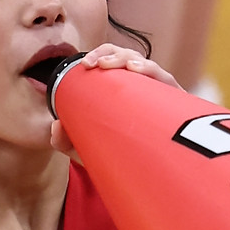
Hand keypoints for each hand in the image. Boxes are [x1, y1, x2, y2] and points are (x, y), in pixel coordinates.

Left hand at [51, 45, 178, 156]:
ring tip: (113, 66)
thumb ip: (66, 139)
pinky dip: (150, 70)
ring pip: (144, 64)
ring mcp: (157, 92)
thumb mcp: (87, 147)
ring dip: (127, 59)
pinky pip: (165, 79)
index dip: (100, 55)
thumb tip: (55, 125)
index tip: (86, 65)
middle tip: (97, 64)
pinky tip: (136, 70)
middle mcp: (139, 87)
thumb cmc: (119, 153)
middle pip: (127, 56)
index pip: (112, 60)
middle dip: (110, 54)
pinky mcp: (174, 102)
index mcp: (121, 89)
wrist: (147, 175)